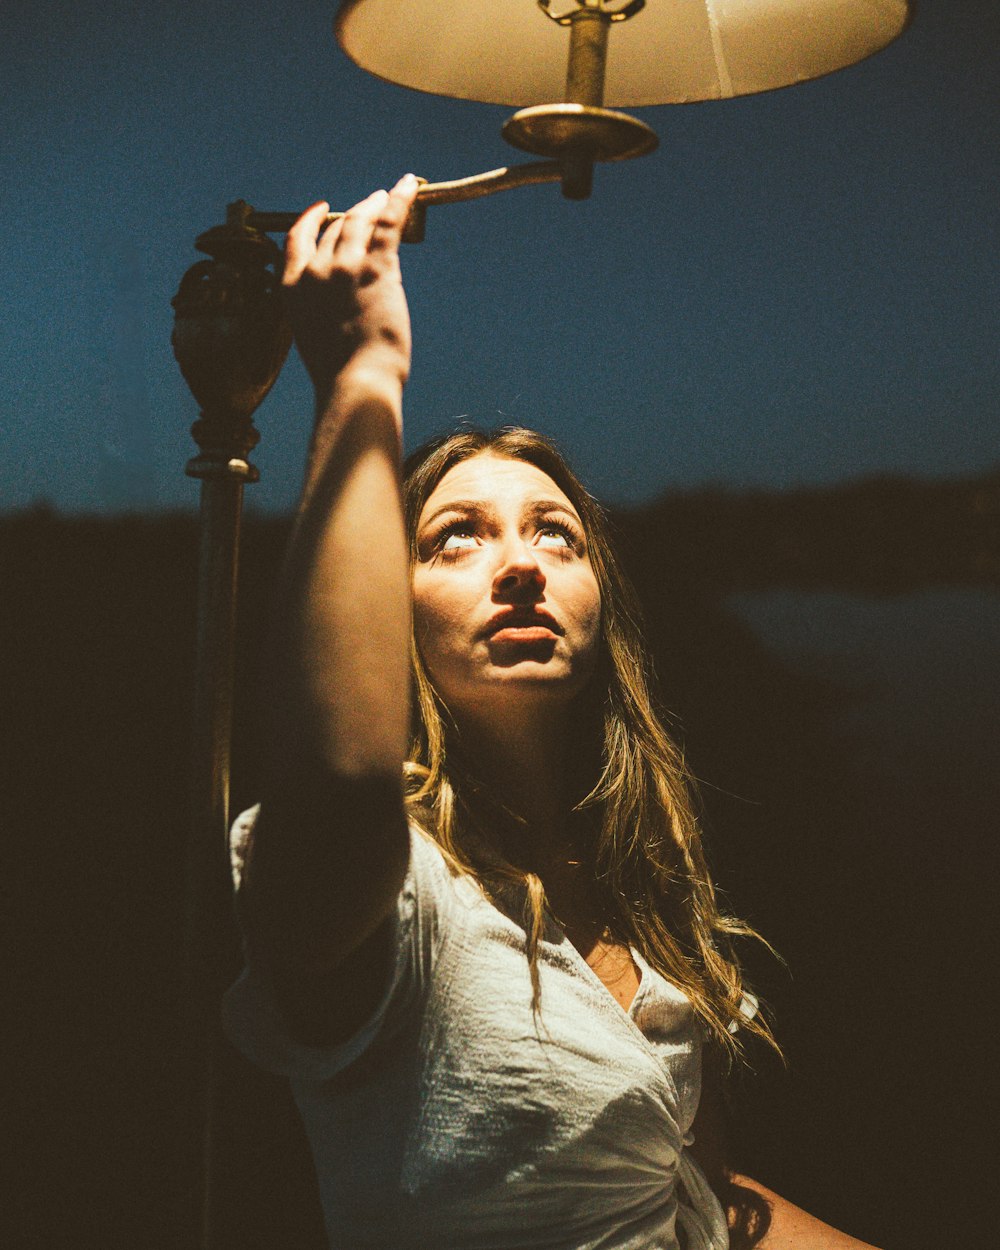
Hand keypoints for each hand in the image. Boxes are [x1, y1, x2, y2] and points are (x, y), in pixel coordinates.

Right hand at [282, 174, 419, 410]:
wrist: (355, 383)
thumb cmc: (339, 373)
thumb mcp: (314, 336)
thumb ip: (319, 309)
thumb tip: (340, 303)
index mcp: (292, 287)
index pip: (296, 239)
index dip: (310, 219)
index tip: (321, 210)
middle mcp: (314, 270)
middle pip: (333, 228)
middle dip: (352, 214)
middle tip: (369, 205)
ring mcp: (344, 266)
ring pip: (359, 221)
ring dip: (374, 204)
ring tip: (386, 195)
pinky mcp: (376, 268)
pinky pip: (389, 222)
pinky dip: (399, 200)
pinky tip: (407, 186)